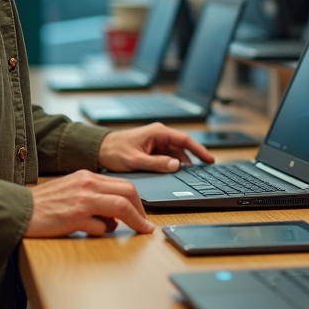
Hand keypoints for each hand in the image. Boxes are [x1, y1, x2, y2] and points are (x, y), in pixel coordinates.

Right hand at [26, 170, 152, 236]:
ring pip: (121, 208)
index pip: (124, 184)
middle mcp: (87, 185)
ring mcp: (82, 201)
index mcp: (86, 176)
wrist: (17, 210)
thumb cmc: (42, 204)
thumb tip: (113, 213)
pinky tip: (91, 232)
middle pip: (128, 193)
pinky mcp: (75, 218)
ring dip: (132, 222)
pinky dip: (102, 232)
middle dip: (141, 211)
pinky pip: (101, 227)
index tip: (142, 213)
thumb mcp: (70, 189)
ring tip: (133, 231)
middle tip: (144, 224)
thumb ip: (92, 195)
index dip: (138, 201)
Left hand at [98, 122, 215, 172]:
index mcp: (157, 132)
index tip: (210, 160)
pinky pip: (167, 157)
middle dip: (192, 160)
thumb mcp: (135, 160)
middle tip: (201, 173)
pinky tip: (175, 174)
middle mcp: (159, 135)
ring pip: (175, 154)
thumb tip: (176, 165)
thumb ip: (156, 163)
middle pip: (182, 148)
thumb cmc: (114, 151)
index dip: (199, 150)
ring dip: (181, 164)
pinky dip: (172, 165)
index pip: (185, 140)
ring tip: (189, 176)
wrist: (99, 149)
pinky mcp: (152, 149)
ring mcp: (156, 142)